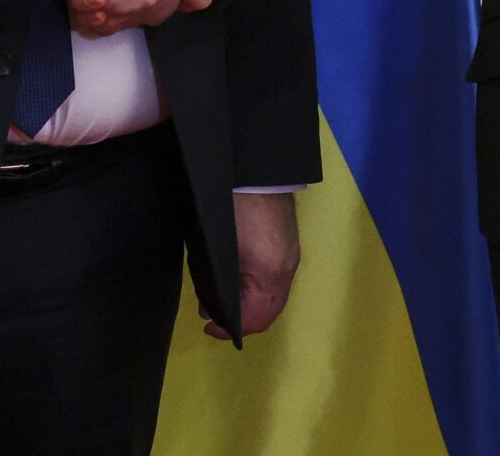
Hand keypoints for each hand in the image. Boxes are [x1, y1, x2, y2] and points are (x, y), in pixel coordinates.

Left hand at [206, 191, 299, 340]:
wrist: (254, 171)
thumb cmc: (228, 211)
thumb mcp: (215, 252)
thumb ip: (213, 285)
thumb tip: (208, 308)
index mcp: (269, 274)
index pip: (254, 319)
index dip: (229, 328)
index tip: (208, 326)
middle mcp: (286, 270)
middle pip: (268, 313)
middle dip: (243, 321)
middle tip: (215, 318)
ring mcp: (291, 258)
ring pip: (275, 299)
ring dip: (252, 306)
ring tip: (226, 300)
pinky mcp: (289, 248)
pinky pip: (278, 282)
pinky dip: (260, 291)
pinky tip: (242, 283)